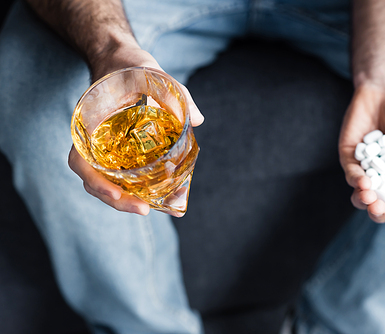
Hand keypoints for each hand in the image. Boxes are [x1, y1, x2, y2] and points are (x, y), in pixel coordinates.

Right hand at [68, 44, 203, 215]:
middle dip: (117, 200)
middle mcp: (91, 139)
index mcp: (89, 122)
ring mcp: (103, 145)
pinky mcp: (117, 148)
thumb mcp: (150, 72)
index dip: (95, 181)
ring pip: (106, 180)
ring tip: (154, 207)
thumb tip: (197, 121)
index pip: (80, 159)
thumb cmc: (128, 65)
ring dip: (127, 198)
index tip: (116, 194)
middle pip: (94, 179)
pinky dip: (136, 185)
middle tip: (145, 210)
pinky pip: (120, 171)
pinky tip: (159, 192)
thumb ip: (173, 92)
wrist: (116, 59)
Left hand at [338, 83, 384, 222]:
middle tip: (380, 207)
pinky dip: (356, 180)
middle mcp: (384, 180)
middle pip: (378, 208)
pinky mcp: (350, 159)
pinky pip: (350, 175)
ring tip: (369, 195)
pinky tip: (363, 180)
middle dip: (378, 212)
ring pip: (360, 197)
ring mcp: (365, 170)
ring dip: (363, 201)